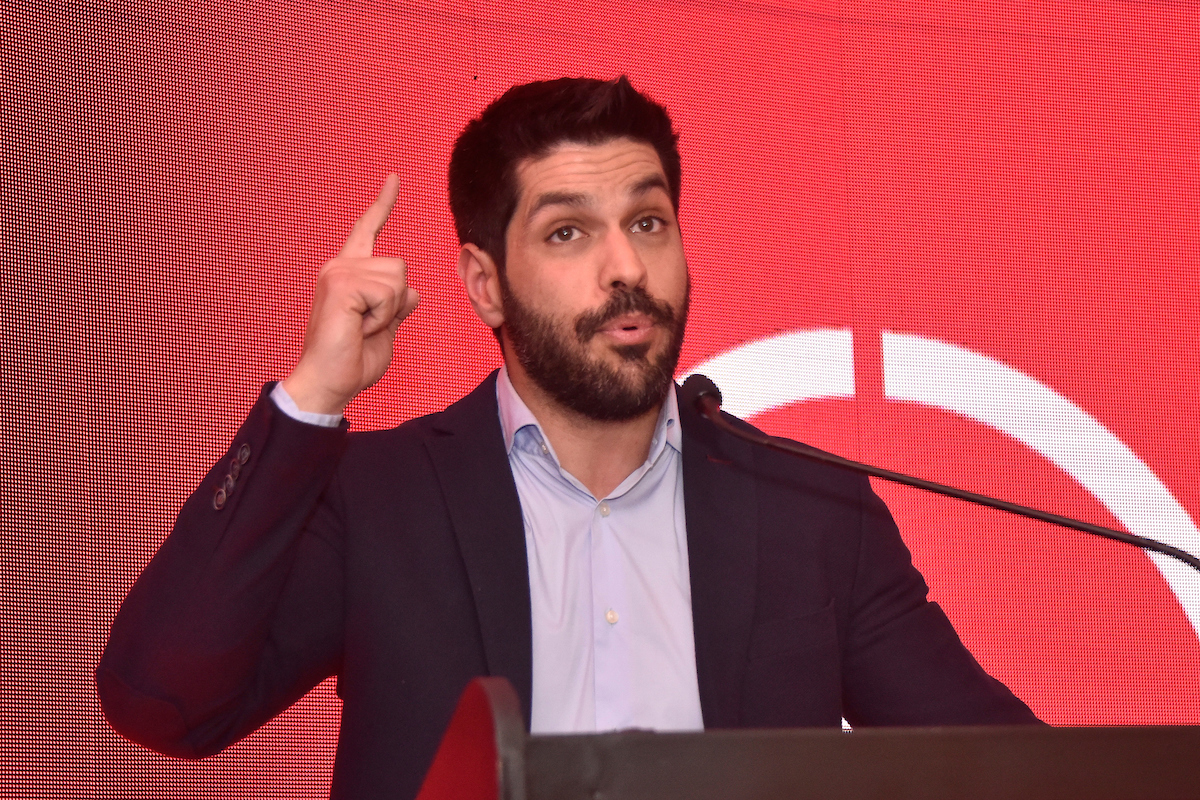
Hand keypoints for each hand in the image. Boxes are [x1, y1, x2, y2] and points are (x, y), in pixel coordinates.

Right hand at [281, 175, 419, 414]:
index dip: (383, 204)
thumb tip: (411, 291)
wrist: (328, 384)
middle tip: (367, 326)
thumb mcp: (385, 330)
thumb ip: (396, 307)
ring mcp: (338, 273)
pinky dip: (382, 317)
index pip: (367, 230)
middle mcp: (340, 266)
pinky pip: (388, 294)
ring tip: (362, 327)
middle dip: (396, 303)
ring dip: (389, 312)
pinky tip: (359, 327)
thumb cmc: (351, 361)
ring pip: (398, 279)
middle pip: (400, 266)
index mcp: (348, 273)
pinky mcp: (341, 284)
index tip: (394, 178)